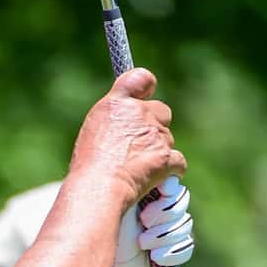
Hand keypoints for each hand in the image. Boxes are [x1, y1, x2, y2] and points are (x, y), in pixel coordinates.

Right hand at [70, 69, 186, 208]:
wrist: (99, 188)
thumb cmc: (88, 165)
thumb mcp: (93, 130)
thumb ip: (114, 119)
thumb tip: (125, 124)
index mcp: (116, 104)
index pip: (140, 78)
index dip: (146, 85)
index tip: (145, 95)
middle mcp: (138, 113)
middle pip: (161, 111)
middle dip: (155, 125)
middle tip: (139, 143)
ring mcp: (155, 134)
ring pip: (167, 138)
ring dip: (158, 150)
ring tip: (137, 167)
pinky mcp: (167, 156)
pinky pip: (178, 161)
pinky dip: (170, 170)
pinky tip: (156, 178)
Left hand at [108, 178, 194, 266]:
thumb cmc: (98, 232)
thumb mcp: (113, 206)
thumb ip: (131, 187)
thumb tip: (156, 176)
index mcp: (144, 195)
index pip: (173, 188)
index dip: (165, 199)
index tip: (145, 211)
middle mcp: (157, 211)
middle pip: (181, 205)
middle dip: (164, 217)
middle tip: (143, 226)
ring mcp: (165, 233)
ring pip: (185, 227)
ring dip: (164, 238)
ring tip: (142, 245)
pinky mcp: (170, 254)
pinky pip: (186, 248)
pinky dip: (170, 256)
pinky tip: (153, 261)